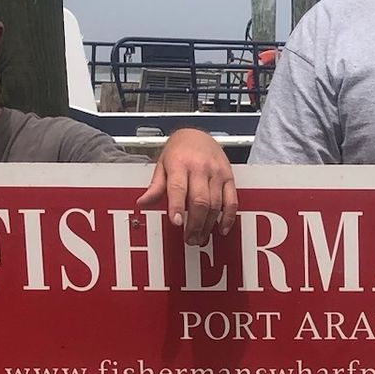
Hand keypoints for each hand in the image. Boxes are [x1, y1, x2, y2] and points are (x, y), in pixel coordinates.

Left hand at [140, 129, 235, 243]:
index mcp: (180, 164)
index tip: (176, 223)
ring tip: (200, 237)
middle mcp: (200, 168)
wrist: (198, 133)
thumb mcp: (162, 164)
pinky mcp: (229, 178)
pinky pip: (231, 201)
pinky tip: (221, 229)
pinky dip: (227, 218)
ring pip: (215, 204)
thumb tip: (143, 203)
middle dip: (194, 224)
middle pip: (199, 201)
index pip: (178, 188)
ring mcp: (216, 173)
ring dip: (208, 225)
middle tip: (189, 239)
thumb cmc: (179, 150)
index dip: (177, 207)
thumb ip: (155, 186)